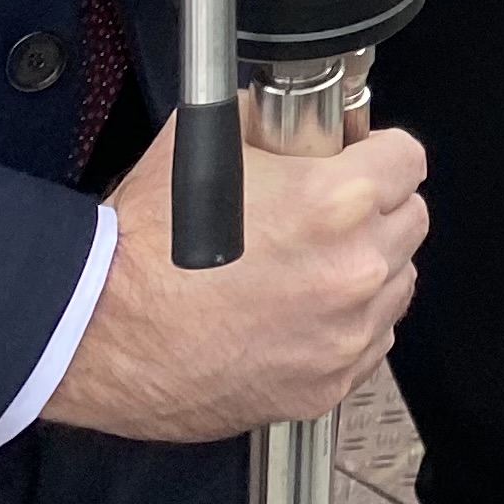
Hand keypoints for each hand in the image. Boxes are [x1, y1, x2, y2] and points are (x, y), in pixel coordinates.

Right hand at [42, 114, 427, 438]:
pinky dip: (345, 328)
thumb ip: (270, 121)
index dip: (378, 153)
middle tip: (328, 216)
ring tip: (308, 269)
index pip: (408, 158)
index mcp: (336, 202)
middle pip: (410, 221)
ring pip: (397, 284)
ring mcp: (343, 335)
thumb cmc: (141, 243)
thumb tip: (295, 116)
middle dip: (376, 211)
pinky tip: (298, 315)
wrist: (94, 328)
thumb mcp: (208, 142)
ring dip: (366, 271)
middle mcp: (353, 269)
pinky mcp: (323, 387)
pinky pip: (369, 344)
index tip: (360, 161)